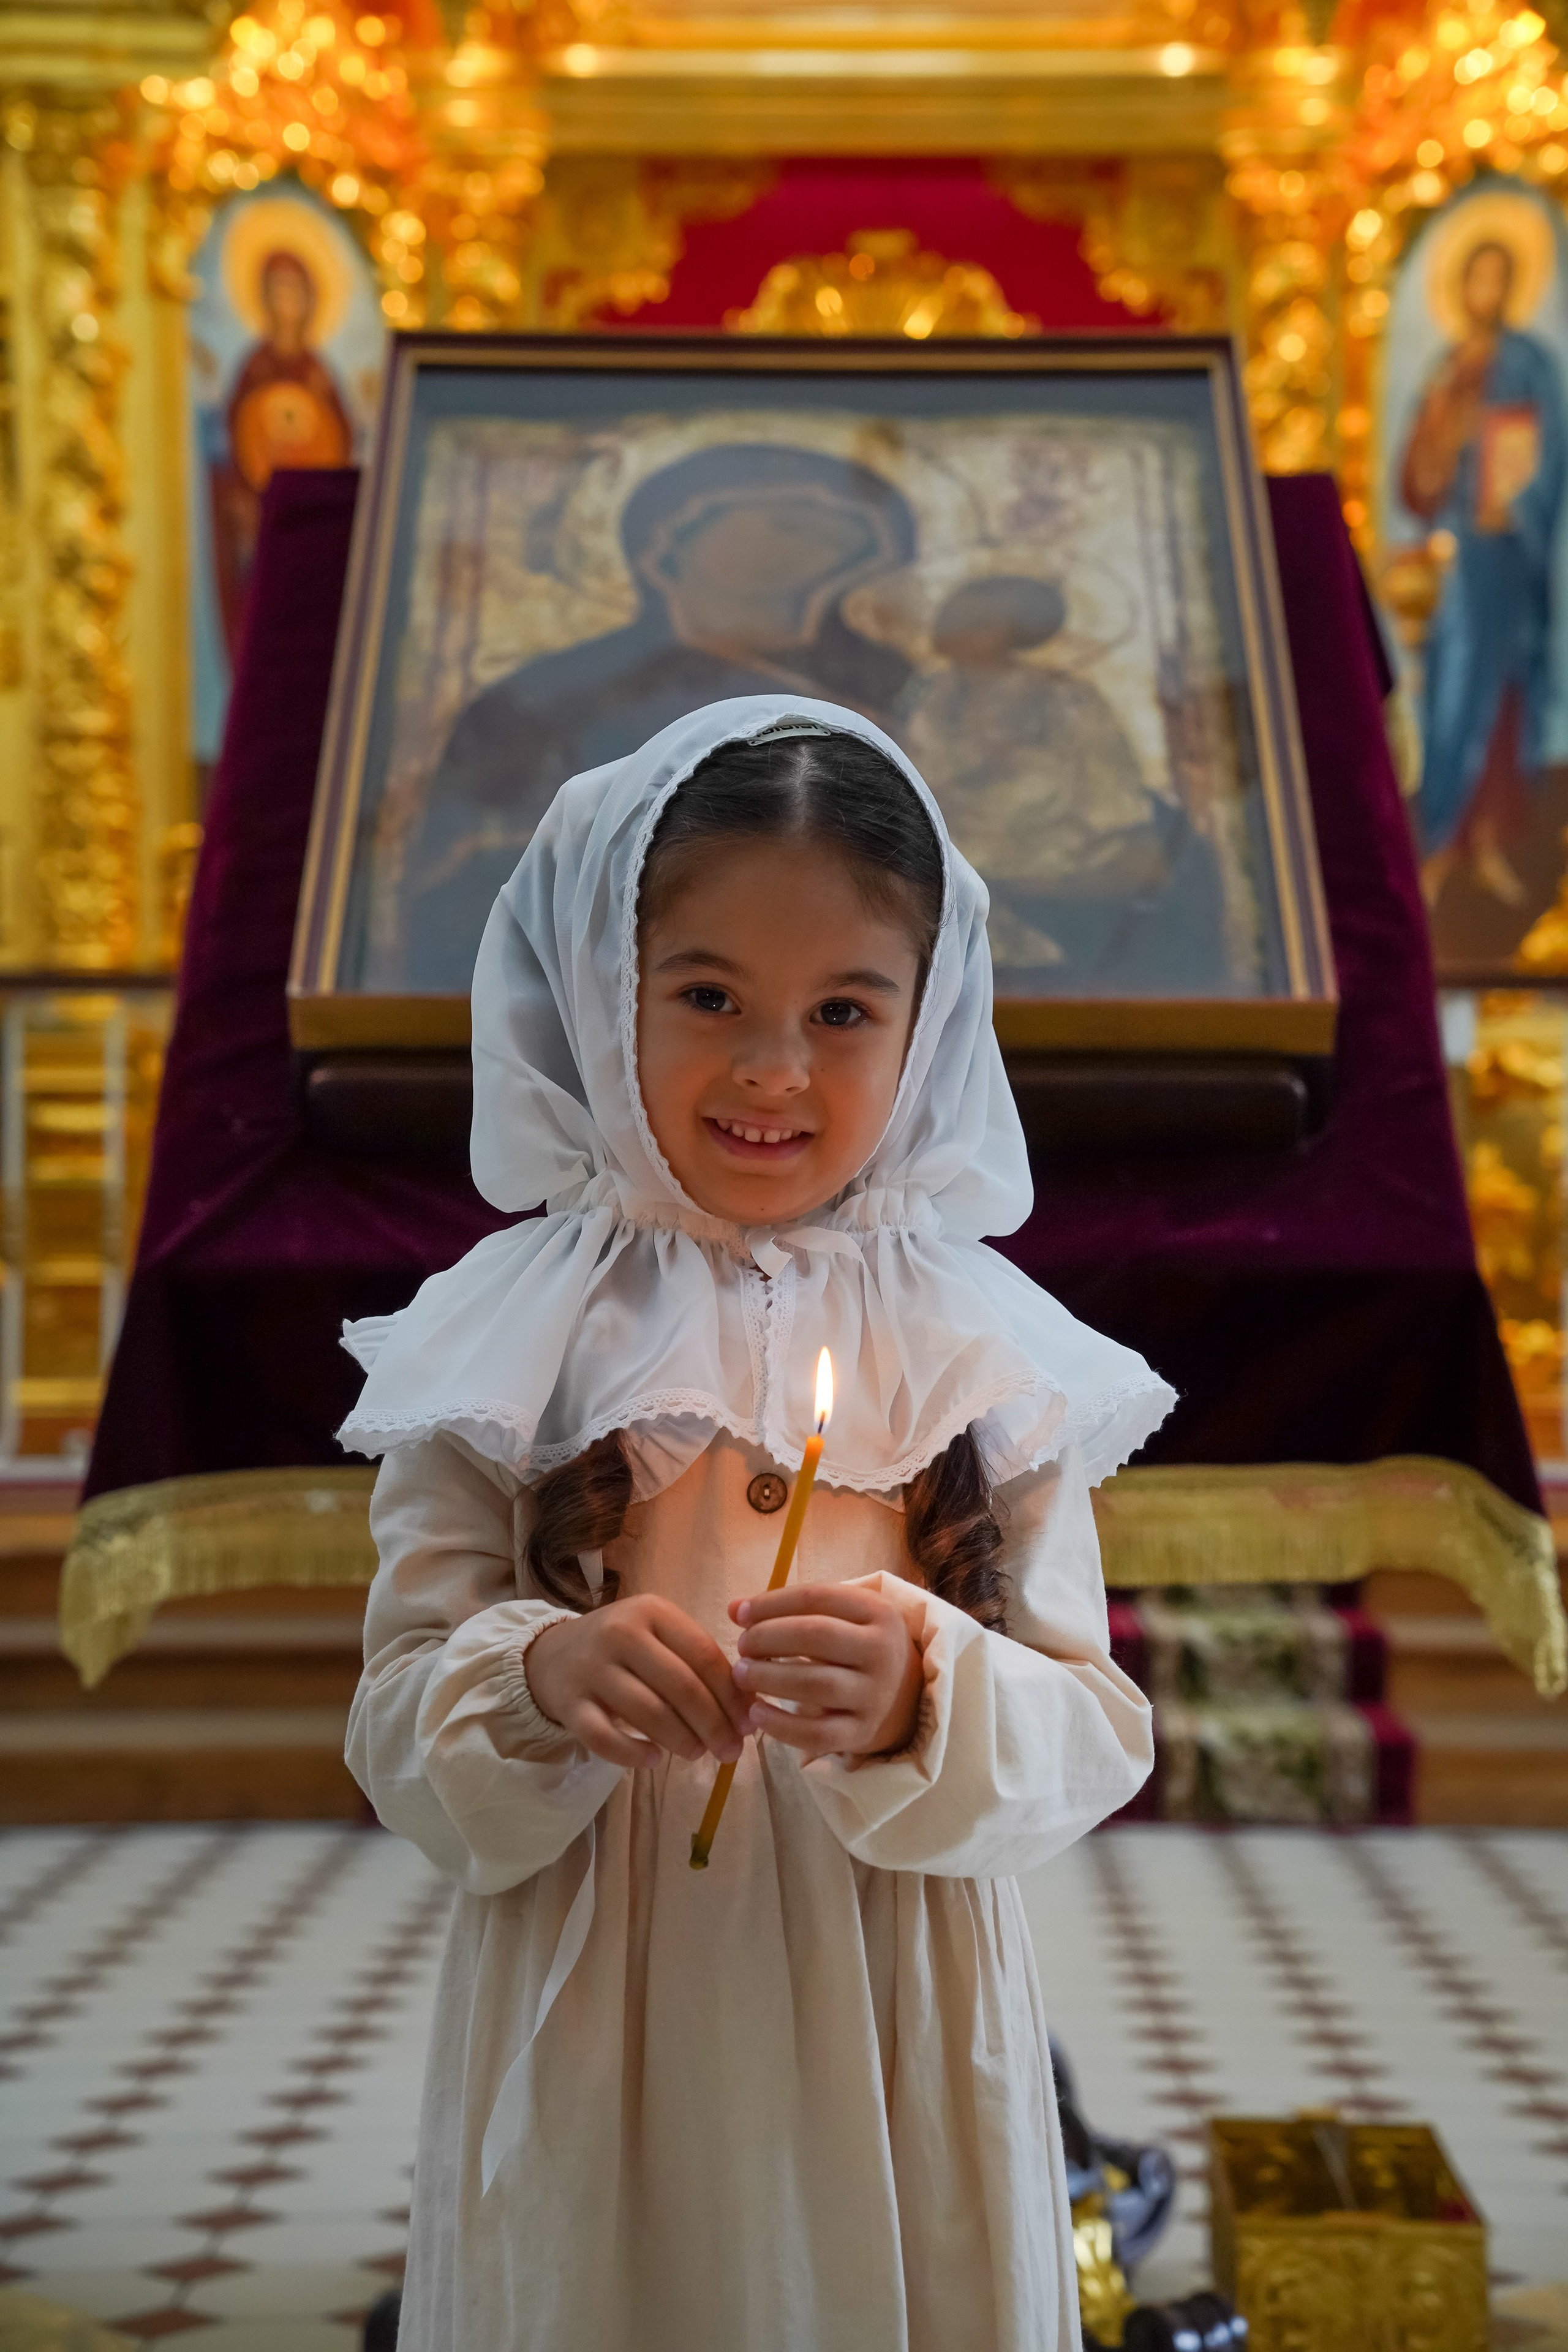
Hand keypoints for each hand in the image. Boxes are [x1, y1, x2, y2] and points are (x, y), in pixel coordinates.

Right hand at [525, 1596, 747, 1772]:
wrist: (552, 1654)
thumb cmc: (622, 1647)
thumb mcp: (658, 1636)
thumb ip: (699, 1661)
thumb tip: (748, 1708)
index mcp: (651, 1611)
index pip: (703, 1654)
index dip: (731, 1694)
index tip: (749, 1724)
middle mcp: (620, 1633)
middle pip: (680, 1685)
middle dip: (714, 1724)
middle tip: (731, 1751)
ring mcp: (591, 1668)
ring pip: (648, 1711)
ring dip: (681, 1740)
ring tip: (697, 1753)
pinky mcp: (569, 1703)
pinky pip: (604, 1737)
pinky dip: (632, 1753)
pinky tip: (654, 1760)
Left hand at [729, 1583, 922, 1759]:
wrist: (905, 1697)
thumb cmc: (857, 1647)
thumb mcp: (840, 1617)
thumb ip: (790, 1609)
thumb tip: (734, 1608)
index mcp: (878, 1612)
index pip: (816, 1598)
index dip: (770, 1604)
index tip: (739, 1613)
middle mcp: (882, 1651)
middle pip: (815, 1636)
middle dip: (768, 1638)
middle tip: (742, 1646)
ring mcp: (875, 1695)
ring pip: (815, 1684)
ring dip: (769, 1678)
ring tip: (741, 1674)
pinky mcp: (862, 1732)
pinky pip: (817, 1734)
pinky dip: (781, 1725)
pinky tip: (757, 1711)